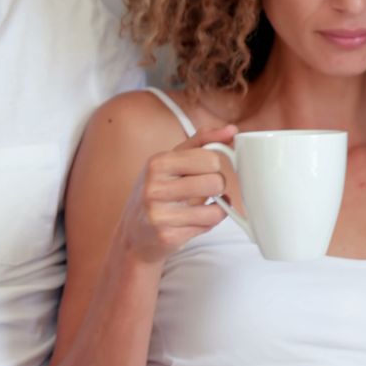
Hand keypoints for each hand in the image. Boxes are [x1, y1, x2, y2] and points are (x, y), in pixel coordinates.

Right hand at [119, 125, 237, 263]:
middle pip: (215, 182)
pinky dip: (208, 223)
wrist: (134, 233)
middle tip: (202, 191)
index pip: (210, 158)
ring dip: (216, 207)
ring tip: (200, 206)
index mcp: (157, 163)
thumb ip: (201, 143)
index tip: (202, 171)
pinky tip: (194, 220)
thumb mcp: (171, 162)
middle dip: (215, 187)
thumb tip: (232, 130)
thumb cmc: (158, 193)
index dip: (213, 166)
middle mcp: (154, 187)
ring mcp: (160, 214)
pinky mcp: (168, 236)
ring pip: (216, 207)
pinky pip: (209, 226)